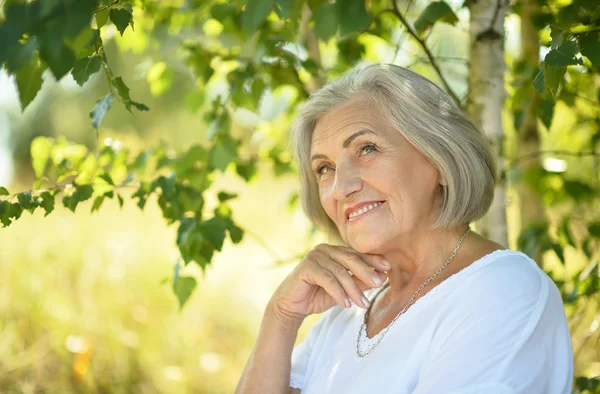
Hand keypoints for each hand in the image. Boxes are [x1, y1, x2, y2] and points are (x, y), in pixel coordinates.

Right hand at [267, 243, 389, 327]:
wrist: (292, 306)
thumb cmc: (318, 296)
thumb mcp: (344, 290)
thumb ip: (359, 282)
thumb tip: (382, 277)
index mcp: (335, 251)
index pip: (357, 254)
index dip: (373, 260)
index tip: (388, 268)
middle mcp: (325, 249)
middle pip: (351, 259)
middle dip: (366, 272)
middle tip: (378, 284)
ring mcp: (314, 256)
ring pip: (340, 272)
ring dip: (353, 289)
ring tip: (363, 304)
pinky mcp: (306, 267)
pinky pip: (327, 279)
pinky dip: (338, 292)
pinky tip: (346, 304)